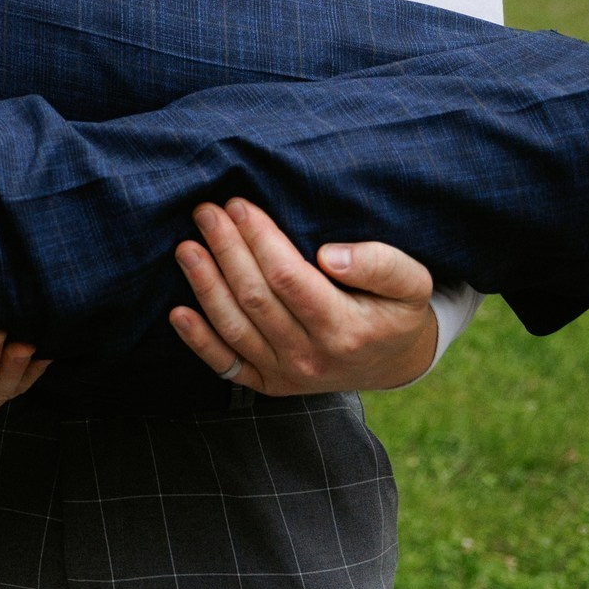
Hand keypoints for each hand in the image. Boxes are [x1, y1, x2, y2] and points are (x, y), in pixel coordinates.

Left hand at [169, 199, 439, 393]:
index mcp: (346, 330)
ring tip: (186, 247)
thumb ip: (380, 264)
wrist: (394, 361)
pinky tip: (177, 312)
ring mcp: (287, 375)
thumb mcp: (411, 283)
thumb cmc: (396, 309)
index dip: (259, 240)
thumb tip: (329, 255)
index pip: (289, 278)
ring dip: (205, 286)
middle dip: (226, 250)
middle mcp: (312, 358)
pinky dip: (199, 340)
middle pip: (255, 298)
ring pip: (234, 328)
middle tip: (206, 212)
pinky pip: (226, 365)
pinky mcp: (268, 384)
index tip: (238, 205)